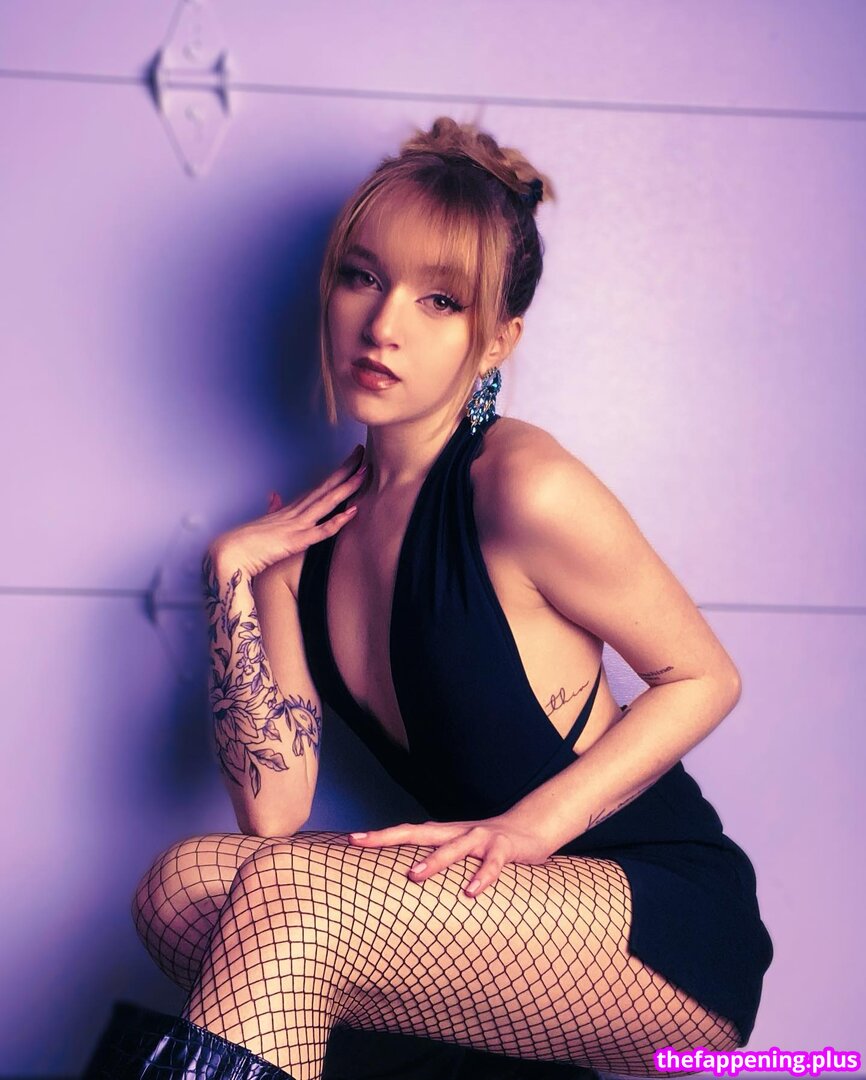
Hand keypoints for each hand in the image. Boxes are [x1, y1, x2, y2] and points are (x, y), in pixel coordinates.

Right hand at [208, 443, 367, 577]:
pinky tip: (353, 511)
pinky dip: (338, 521)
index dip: (335, 474)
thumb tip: (274, 495)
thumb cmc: (244, 542)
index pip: (318, 487)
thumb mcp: (262, 522)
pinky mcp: (295, 541)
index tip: (350, 460)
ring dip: (347, 488)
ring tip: (365, 472)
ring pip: (327, 502)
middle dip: (346, 470)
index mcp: (290, 509)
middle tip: (363, 452)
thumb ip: (272, 509)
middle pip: (325, 487)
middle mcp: (296, 512)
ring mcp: (296, 525)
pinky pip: (321, 531)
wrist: (228, 554)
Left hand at [347, 816, 554, 898]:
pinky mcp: (504, 848)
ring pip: (454, 847)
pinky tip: (470, 892)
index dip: (379, 836)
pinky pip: (491, 864)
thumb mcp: (459, 852)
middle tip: (362, 843)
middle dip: (390, 838)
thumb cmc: (487, 847)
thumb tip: (406, 887)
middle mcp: (457, 831)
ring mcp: (481, 838)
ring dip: (434, 860)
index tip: (351, 839)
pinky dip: (481, 876)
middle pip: (419, 832)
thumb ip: (437, 863)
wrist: (530, 828)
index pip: (406, 832)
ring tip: (414, 875)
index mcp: (443, 834)